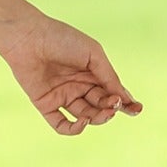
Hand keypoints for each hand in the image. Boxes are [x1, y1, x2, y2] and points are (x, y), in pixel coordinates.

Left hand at [0, 12, 141, 134]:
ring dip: (98, 117)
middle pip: (101, 106)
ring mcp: (63, 96)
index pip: (113, 93)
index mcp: (92, 73)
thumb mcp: (93, 55)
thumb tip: (124, 99)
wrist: (29, 37)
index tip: (137, 109)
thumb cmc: (62, 39)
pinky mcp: (46, 104)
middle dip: (111, 108)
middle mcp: (79, 87)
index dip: (126, 103)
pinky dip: (74, 128)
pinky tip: (83, 121)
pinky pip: (61, 124)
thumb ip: (109, 77)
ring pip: (86, 116)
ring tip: (104, 111)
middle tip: (114, 104)